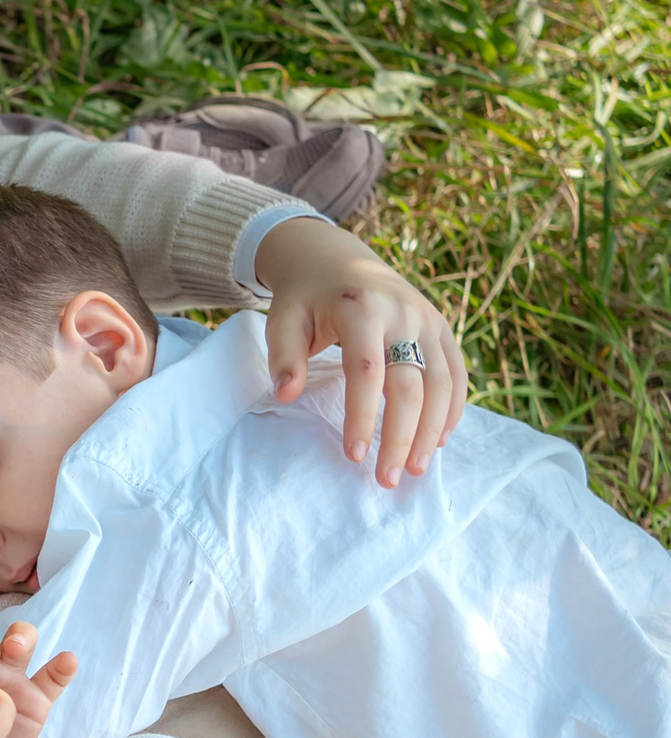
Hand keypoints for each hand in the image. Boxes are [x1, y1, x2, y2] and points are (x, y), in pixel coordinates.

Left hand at [255, 217, 467, 487]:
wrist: (337, 259)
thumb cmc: (305, 298)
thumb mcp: (282, 320)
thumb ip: (283, 357)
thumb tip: (286, 395)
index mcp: (362, 310)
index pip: (367, 372)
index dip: (363, 416)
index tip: (355, 456)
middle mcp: (404, 314)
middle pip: (412, 384)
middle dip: (402, 436)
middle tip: (389, 479)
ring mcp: (429, 320)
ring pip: (443, 382)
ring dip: (433, 429)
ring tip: (417, 469)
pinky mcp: (441, 327)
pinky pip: (456, 372)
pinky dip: (453, 408)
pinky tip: (439, 440)